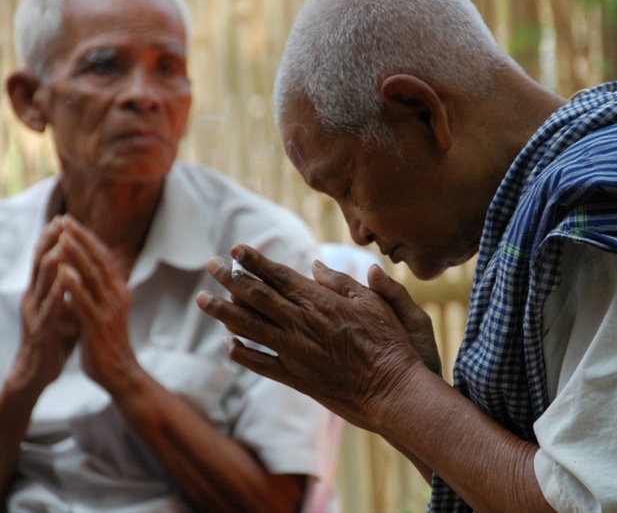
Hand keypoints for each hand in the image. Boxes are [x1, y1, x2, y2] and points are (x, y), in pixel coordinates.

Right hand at [15, 216, 79, 389]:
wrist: (40, 370)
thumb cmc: (55, 336)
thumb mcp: (65, 307)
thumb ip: (71, 288)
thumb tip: (85, 268)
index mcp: (42, 291)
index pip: (47, 259)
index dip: (54, 239)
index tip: (65, 218)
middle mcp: (36, 297)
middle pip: (41, 264)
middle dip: (51, 242)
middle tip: (60, 222)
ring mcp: (36, 313)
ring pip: (42, 284)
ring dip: (52, 265)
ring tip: (61, 247)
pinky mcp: (41, 331)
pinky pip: (49, 311)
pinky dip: (56, 297)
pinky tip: (62, 286)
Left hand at [55, 216, 136, 390]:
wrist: (119, 371)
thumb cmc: (108, 342)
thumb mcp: (106, 310)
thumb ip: (97, 291)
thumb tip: (82, 273)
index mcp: (118, 291)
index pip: (103, 257)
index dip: (88, 238)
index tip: (72, 222)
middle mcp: (116, 295)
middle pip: (99, 261)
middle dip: (81, 239)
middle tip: (66, 220)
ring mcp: (108, 309)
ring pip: (92, 277)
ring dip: (76, 256)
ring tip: (63, 238)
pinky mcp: (98, 324)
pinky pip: (84, 301)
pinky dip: (73, 285)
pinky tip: (62, 272)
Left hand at [196, 244, 429, 430]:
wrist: (391, 390)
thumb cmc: (389, 342)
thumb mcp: (373, 302)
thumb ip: (341, 282)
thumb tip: (315, 265)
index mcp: (321, 302)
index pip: (279, 275)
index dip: (255, 261)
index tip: (235, 249)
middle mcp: (302, 324)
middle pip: (257, 297)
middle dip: (230, 278)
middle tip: (210, 264)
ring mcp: (295, 352)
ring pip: (250, 328)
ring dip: (224, 312)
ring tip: (203, 300)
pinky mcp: (296, 377)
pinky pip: (260, 363)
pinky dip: (241, 352)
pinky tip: (226, 343)